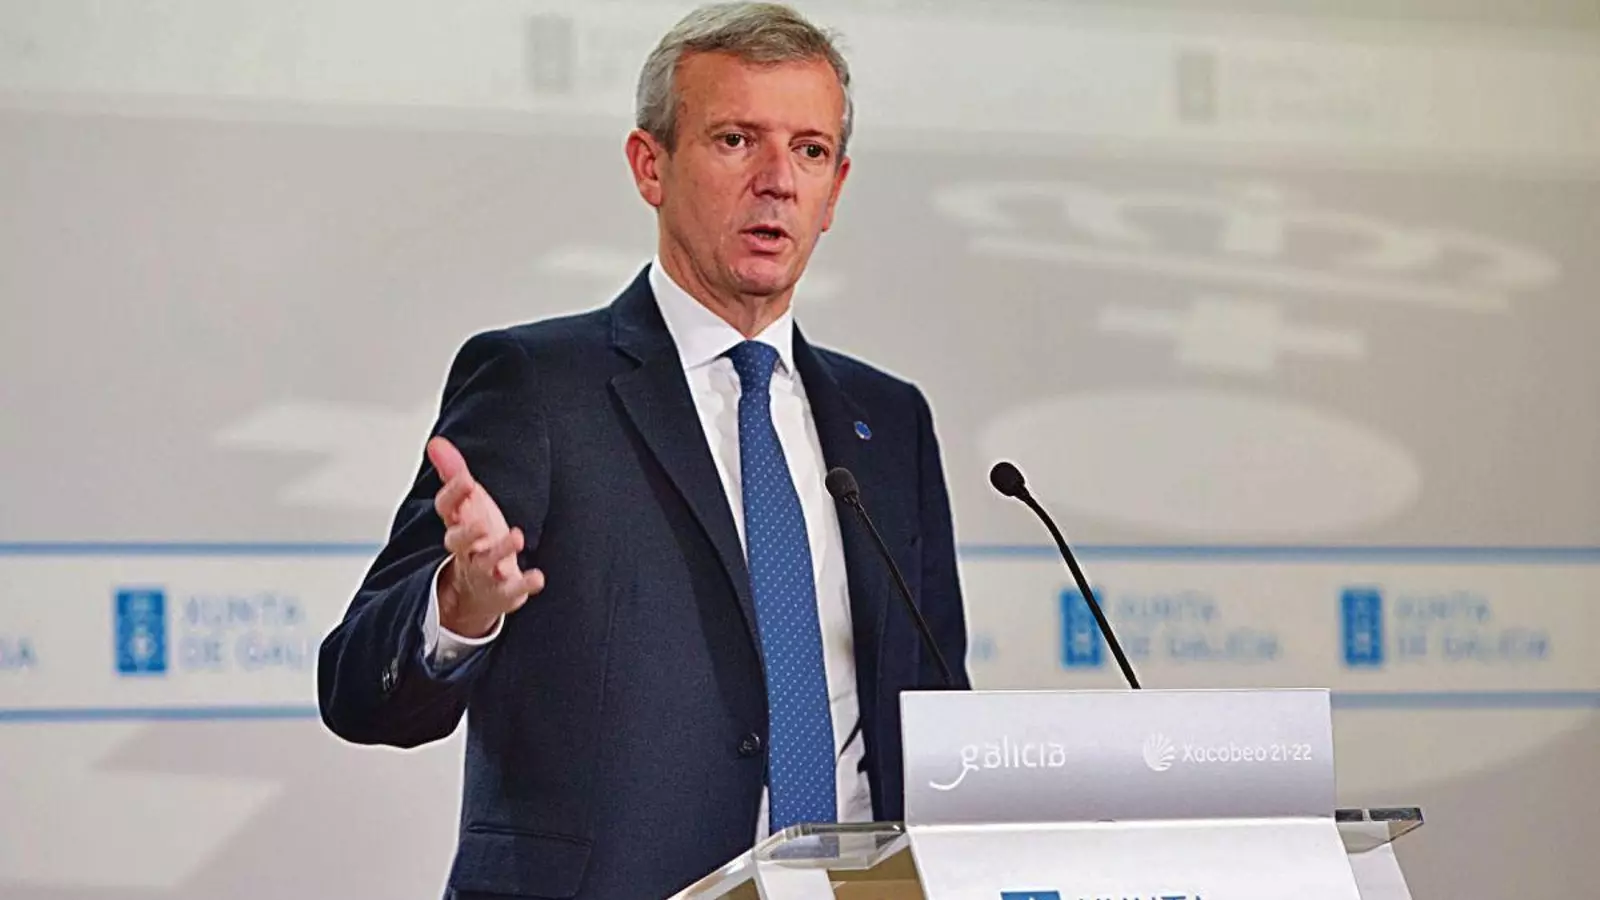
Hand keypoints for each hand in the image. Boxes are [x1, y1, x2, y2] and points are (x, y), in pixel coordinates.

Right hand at [428, 436, 544, 637]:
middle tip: (481, 523)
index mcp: (457, 525)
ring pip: (485, 564)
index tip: (466, 480)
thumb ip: (453, 473)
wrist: (476, 592)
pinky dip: (524, 584)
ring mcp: (484, 572)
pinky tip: (538, 577)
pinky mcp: (503, 591)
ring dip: (500, 551)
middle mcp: (467, 550)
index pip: (447, 509)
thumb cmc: (476, 540)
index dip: (454, 495)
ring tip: (517, 537)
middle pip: (458, 542)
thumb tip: (437, 443)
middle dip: (467, 533)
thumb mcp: (467, 505)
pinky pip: (512, 590)